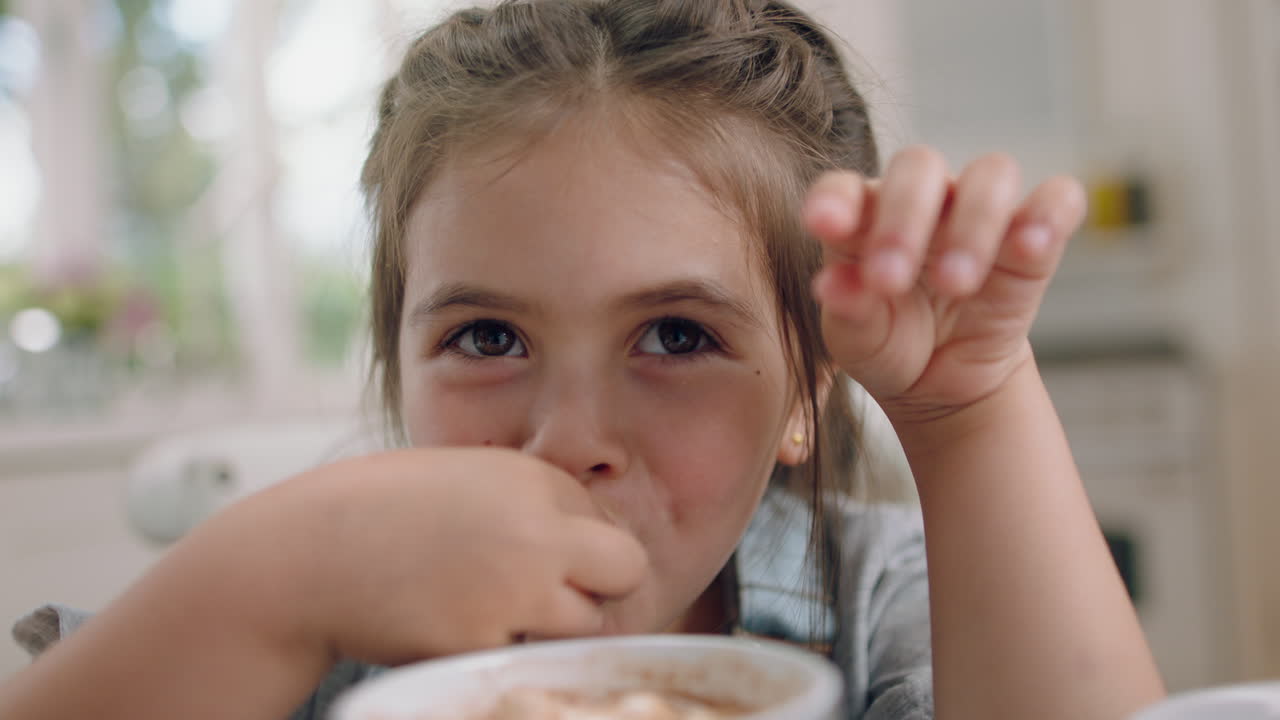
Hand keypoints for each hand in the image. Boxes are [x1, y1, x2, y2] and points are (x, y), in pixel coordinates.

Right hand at [206, 447, 646, 666]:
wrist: (306, 554)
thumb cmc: (383, 512)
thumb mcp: (467, 479)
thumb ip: (531, 504)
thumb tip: (589, 544)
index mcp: (532, 479)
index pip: (606, 521)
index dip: (579, 546)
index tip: (537, 555)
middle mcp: (536, 528)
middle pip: (627, 568)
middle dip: (600, 586)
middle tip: (550, 595)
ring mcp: (515, 589)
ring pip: (583, 622)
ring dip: (549, 624)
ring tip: (482, 605)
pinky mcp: (484, 642)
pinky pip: (524, 655)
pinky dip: (498, 648)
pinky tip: (449, 623)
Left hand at [804, 146, 1085, 423]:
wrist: (944, 383)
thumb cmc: (889, 346)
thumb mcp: (859, 342)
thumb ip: (847, 311)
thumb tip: (832, 284)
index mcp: (864, 215)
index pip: (845, 186)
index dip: (834, 199)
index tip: (822, 227)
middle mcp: (923, 199)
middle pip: (919, 167)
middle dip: (904, 220)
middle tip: (889, 281)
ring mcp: (979, 212)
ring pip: (991, 174)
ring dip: (974, 224)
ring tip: (956, 286)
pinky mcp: (1033, 239)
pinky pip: (1057, 201)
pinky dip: (1050, 214)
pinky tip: (1032, 244)